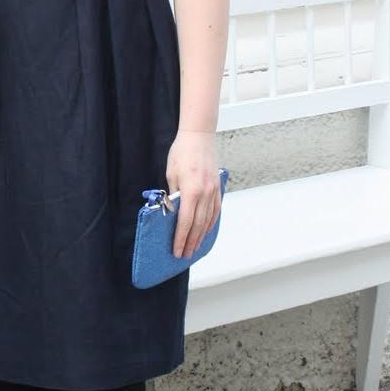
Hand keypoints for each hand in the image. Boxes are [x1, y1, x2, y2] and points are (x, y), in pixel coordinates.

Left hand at [165, 129, 220, 258]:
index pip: (185, 222)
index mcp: (191, 191)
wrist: (199, 136)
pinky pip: (216, 210)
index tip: (176, 250)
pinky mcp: (218, 187)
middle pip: (198, 225)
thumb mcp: (171, 174)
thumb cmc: (182, 152)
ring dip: (201, 236)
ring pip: (208, 220)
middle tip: (184, 254)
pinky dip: (211, 223)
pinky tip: (206, 230)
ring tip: (194, 247)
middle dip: (190, 242)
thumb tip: (173, 213)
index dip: (181, 238)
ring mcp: (214, 191)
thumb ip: (174, 196)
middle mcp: (205, 193)